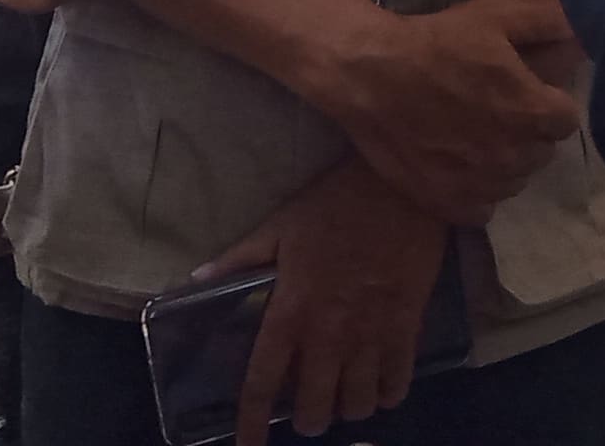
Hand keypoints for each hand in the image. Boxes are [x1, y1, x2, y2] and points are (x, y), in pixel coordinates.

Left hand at [199, 158, 450, 438]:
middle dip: (309, 420)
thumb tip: (196, 279)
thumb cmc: (335, 204)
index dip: (252, 420)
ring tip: (344, 399)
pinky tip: (381, 387)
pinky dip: (387, 394)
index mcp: (292, 310)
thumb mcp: (280, 225)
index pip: (264, 381)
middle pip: (316, 405)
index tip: (248, 444)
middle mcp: (330, 333)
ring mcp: (372, 332)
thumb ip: (240, 258)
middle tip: (307, 413)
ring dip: (348, 408)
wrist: (400, 184)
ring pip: (359, 402)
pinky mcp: (408, 325)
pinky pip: (398, 381)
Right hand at [319, 0, 584, 224]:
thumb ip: (548, 21)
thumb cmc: (437, 42)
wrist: (372, 75)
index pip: (567, 121)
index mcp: (531, 111)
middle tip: (499, 111)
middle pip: (541, 152)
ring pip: (514, 182)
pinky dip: (477, 192)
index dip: (550, 104)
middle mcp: (512, 155)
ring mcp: (480, 183)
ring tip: (476, 137)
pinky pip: (483, 209)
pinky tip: (460, 167)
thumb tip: (584, 25)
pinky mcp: (449, 203)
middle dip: (528, 133)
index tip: (529, 93)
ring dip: (504, 163)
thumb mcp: (496, 16)